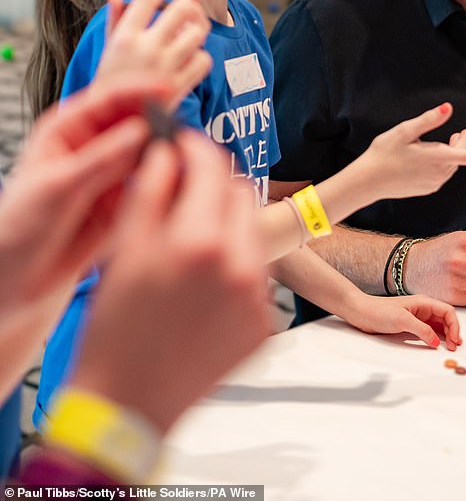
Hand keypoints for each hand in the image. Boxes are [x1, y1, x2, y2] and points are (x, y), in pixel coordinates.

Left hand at [0, 76, 165, 400]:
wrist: (17, 284)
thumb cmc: (18, 231)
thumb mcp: (56, 189)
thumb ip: (101, 160)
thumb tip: (142, 131)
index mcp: (69, 129)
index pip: (110, 98)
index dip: (140, 90)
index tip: (167, 90)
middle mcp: (95, 145)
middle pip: (137, 121)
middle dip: (160, 123)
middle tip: (181, 133)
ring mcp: (114, 173)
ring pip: (151, 152)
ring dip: (168, 154)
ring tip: (181, 163)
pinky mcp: (129, 201)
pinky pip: (156, 184)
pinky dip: (169, 182)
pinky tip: (177, 186)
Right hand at [72, 130, 269, 433]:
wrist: (129, 402)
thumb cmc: (116, 331)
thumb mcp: (124, 249)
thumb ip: (151, 190)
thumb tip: (168, 152)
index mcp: (200, 242)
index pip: (213, 166)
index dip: (196, 148)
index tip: (184, 146)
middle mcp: (240, 266)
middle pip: (241, 193)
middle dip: (214, 183)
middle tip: (186, 191)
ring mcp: (258, 297)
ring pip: (253, 230)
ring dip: (227, 221)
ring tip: (192, 239)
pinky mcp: (265, 322)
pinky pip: (258, 271)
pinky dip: (236, 261)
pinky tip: (204, 278)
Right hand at [97, 0, 210, 110]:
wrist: (114, 124)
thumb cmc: (111, 82)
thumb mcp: (107, 50)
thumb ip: (114, 20)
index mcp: (124, 37)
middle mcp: (146, 49)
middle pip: (182, 9)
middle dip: (188, 3)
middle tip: (185, 7)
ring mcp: (165, 68)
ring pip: (198, 33)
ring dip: (197, 31)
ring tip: (189, 33)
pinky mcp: (179, 86)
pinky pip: (204, 60)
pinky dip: (200, 58)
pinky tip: (190, 58)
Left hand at [344, 292, 460, 350]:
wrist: (361, 312)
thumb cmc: (378, 311)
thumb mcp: (402, 320)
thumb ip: (422, 330)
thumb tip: (436, 341)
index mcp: (423, 302)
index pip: (447, 311)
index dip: (454, 325)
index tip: (454, 340)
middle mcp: (422, 308)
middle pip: (445, 319)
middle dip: (452, 332)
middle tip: (454, 347)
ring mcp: (417, 316)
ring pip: (438, 325)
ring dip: (445, 335)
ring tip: (449, 347)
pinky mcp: (410, 324)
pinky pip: (428, 330)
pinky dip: (435, 337)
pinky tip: (435, 344)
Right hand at [361, 103, 465, 200]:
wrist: (368, 181)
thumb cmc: (384, 154)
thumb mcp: (405, 131)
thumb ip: (429, 120)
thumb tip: (448, 108)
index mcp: (437, 158)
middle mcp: (439, 173)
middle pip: (460, 158)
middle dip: (464, 144)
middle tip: (464, 132)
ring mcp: (432, 183)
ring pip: (451, 166)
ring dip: (453, 153)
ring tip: (450, 140)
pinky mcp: (426, 189)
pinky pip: (441, 174)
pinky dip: (444, 163)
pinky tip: (434, 156)